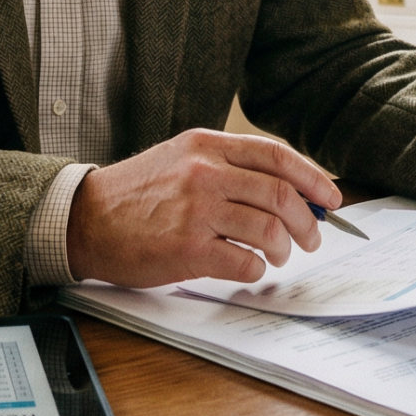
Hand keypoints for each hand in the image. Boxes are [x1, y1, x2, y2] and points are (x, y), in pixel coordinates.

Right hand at [65, 130, 342, 287]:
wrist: (85, 219)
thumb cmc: (135, 193)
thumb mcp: (180, 159)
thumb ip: (226, 167)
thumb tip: (286, 189)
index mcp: (206, 145)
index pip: (276, 155)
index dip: (312, 177)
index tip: (330, 196)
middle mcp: (204, 173)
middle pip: (280, 194)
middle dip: (307, 221)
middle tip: (311, 238)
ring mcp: (196, 210)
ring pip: (269, 229)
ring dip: (284, 248)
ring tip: (278, 256)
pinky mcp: (187, 248)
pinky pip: (244, 262)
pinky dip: (256, 269)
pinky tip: (249, 268)